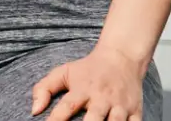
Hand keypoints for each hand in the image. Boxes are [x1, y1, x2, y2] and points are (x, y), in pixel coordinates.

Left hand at [31, 46, 145, 120]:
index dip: (55, 120)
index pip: (67, 107)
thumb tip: (34, 111)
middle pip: (94, 119)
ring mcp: (120, 105)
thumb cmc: (89, 69)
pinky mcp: (136, 111)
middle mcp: (101, 97)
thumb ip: (45, 88)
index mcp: (82, 89)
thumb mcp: (64, 72)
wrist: (121, 57)